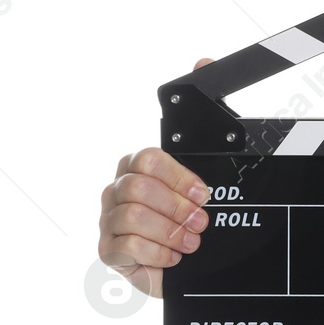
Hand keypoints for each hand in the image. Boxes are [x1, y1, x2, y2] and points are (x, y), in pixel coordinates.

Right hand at [96, 57, 214, 298]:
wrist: (200, 263)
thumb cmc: (199, 211)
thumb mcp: (215, 161)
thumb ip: (212, 112)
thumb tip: (202, 61)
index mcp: (139, 165)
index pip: (147, 158)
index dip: (178, 176)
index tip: (204, 193)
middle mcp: (118, 188)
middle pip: (137, 187)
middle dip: (176, 208)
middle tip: (201, 222)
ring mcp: (109, 219)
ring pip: (131, 217)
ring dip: (170, 232)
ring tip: (190, 242)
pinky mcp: (108, 250)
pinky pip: (124, 247)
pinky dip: (157, 253)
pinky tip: (173, 256)